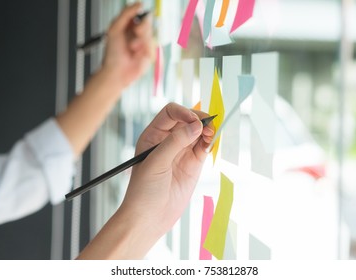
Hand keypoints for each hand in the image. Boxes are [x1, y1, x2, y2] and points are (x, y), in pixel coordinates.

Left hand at [77, 103, 213, 258]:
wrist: (149, 218)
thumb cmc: (144, 191)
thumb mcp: (156, 163)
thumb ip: (176, 142)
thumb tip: (197, 125)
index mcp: (153, 135)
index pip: (170, 113)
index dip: (183, 113)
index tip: (194, 121)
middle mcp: (167, 140)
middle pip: (187, 120)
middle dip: (199, 119)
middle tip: (209, 126)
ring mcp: (181, 151)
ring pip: (198, 132)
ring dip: (207, 130)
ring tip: (212, 134)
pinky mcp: (193, 164)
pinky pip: (204, 147)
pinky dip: (210, 142)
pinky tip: (211, 143)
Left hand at [102, 3, 153, 88]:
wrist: (117, 72)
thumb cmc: (112, 53)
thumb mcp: (115, 28)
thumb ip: (126, 14)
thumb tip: (139, 4)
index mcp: (129, 28)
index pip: (140, 15)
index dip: (141, 16)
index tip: (138, 18)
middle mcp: (137, 36)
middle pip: (148, 23)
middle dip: (142, 27)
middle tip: (136, 32)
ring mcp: (144, 45)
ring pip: (151, 35)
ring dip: (141, 40)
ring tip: (132, 48)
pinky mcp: (150, 55)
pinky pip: (153, 47)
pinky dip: (145, 49)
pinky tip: (137, 55)